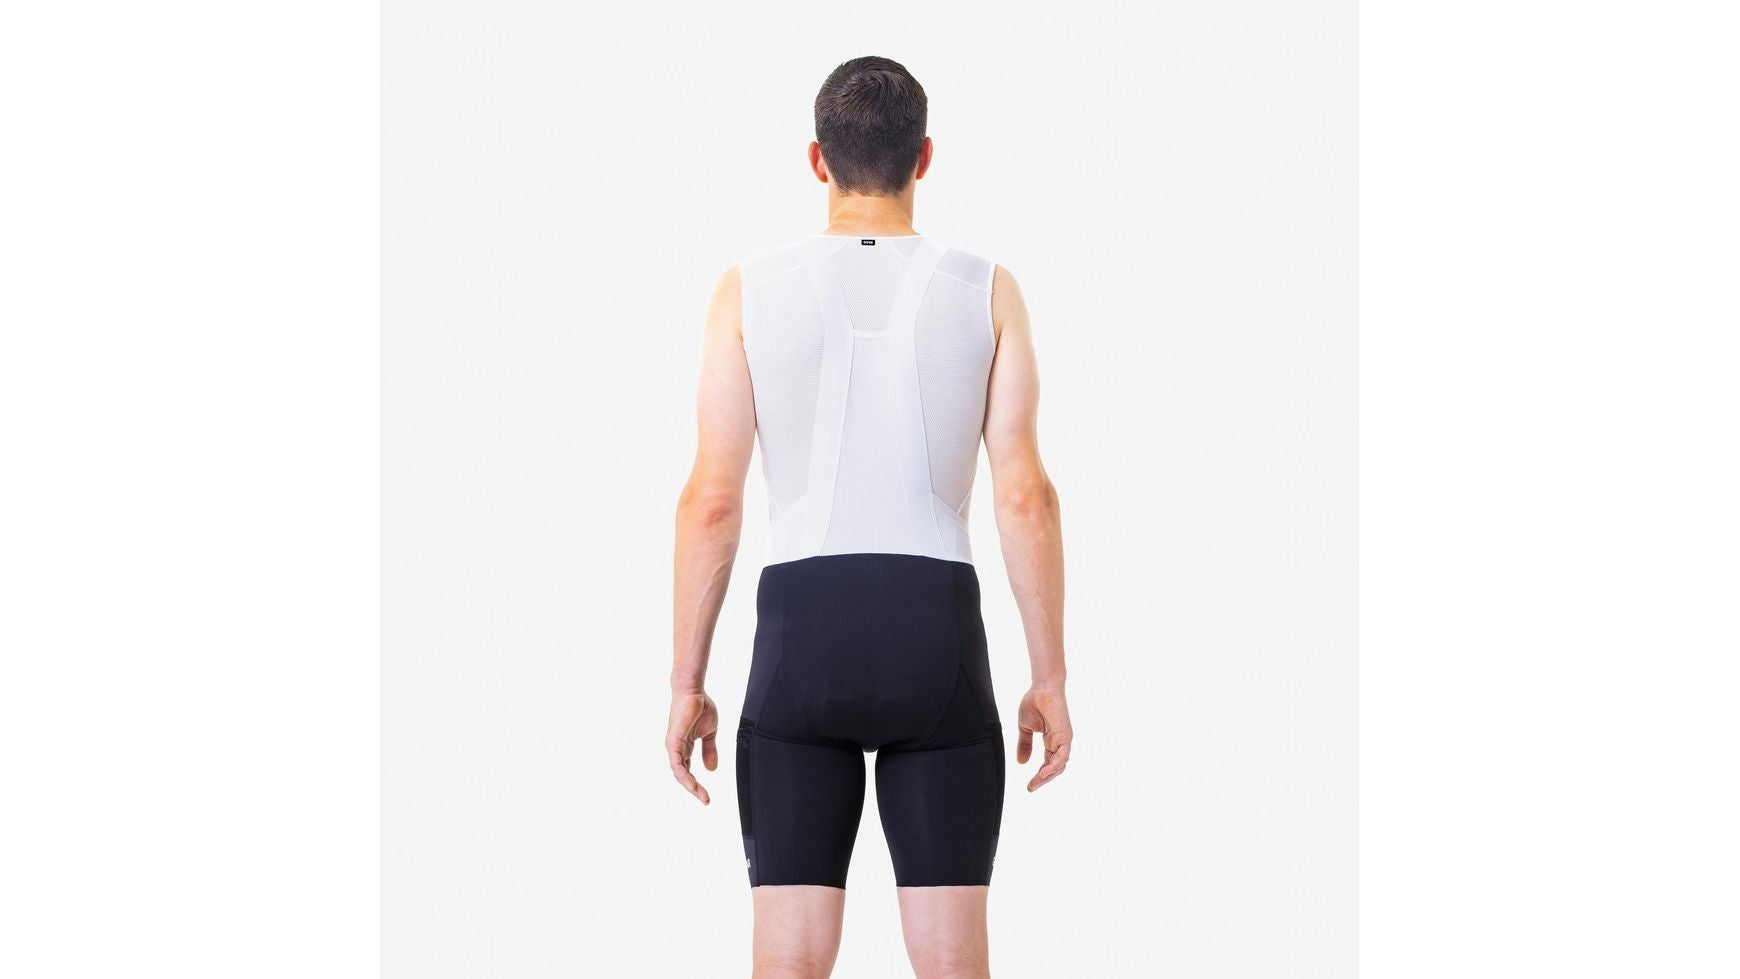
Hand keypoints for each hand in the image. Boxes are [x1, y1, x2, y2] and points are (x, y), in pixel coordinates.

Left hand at [665, 690, 718, 804]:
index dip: (696, 784)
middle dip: (694, 789)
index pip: (688, 771)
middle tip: (706, 800)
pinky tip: (692, 784)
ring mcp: (673, 746)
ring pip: (679, 773)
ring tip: (702, 796)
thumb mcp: (709, 733)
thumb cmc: (699, 707)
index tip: (707, 796)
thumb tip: (711, 769)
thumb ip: (710, 750)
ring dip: (690, 786)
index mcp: (684, 747)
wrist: (693, 691)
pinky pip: (677, 764)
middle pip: (683, 776)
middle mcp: (676, 749)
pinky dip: (684, 775)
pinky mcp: (673, 742)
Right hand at [1016, 685, 1072, 791]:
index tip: (1029, 785)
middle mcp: (1060, 742)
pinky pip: (1062, 757)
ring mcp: (1064, 740)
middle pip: (1054, 768)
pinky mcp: (1065, 736)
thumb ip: (1024, 745)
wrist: (1042, 688)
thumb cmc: (1034, 702)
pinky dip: (1053, 767)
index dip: (1039, 776)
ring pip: (1059, 766)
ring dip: (1047, 777)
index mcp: (1052, 741)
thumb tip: (1021, 763)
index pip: (1047, 764)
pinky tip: (1043, 773)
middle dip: (1042, 780)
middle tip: (1031, 788)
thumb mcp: (1025, 728)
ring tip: (1035, 783)